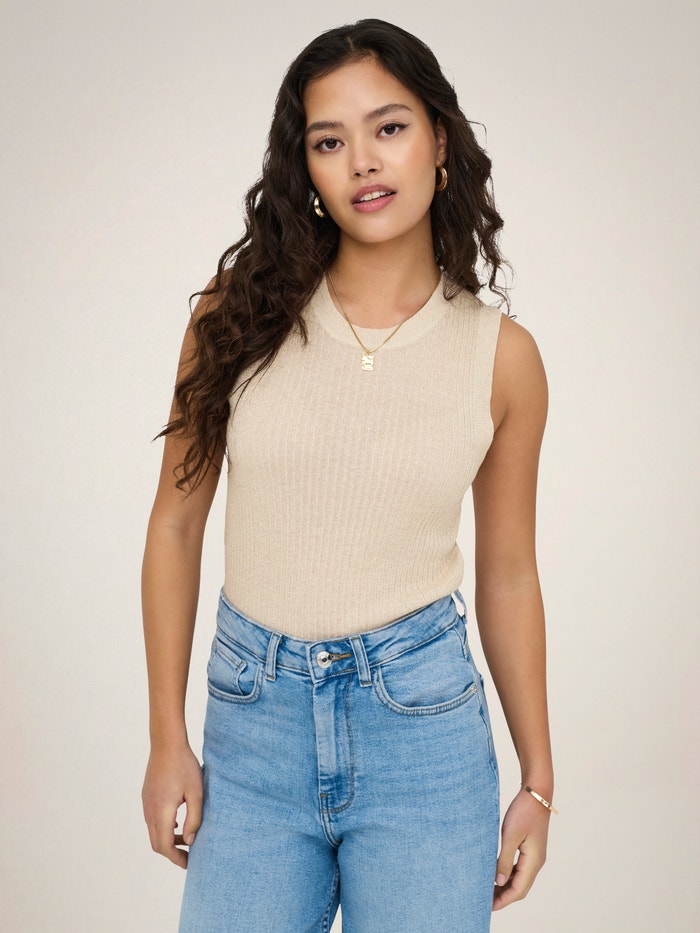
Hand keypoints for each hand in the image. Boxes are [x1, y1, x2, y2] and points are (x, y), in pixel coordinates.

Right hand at [142, 741, 202, 868]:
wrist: (166, 743)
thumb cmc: (184, 765)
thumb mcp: (196, 792)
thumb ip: (194, 818)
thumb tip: (190, 841)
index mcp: (162, 811)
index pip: (165, 846)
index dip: (177, 858)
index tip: (189, 863)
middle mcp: (150, 811)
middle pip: (156, 843)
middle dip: (171, 853)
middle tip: (188, 856)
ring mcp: (146, 803)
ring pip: (153, 832)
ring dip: (167, 840)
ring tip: (186, 838)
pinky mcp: (146, 796)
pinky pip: (152, 820)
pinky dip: (163, 828)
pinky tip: (178, 821)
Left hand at [493, 787, 550, 909]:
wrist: (537, 793)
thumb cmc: (523, 811)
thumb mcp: (510, 835)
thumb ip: (504, 860)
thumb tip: (498, 882)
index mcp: (533, 861)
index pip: (519, 889)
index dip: (504, 900)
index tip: (489, 907)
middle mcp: (537, 862)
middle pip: (521, 887)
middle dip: (504, 896)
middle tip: (485, 901)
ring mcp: (535, 855)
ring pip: (520, 878)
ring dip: (506, 886)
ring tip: (489, 890)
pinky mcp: (532, 848)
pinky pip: (520, 868)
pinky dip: (509, 875)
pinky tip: (497, 874)